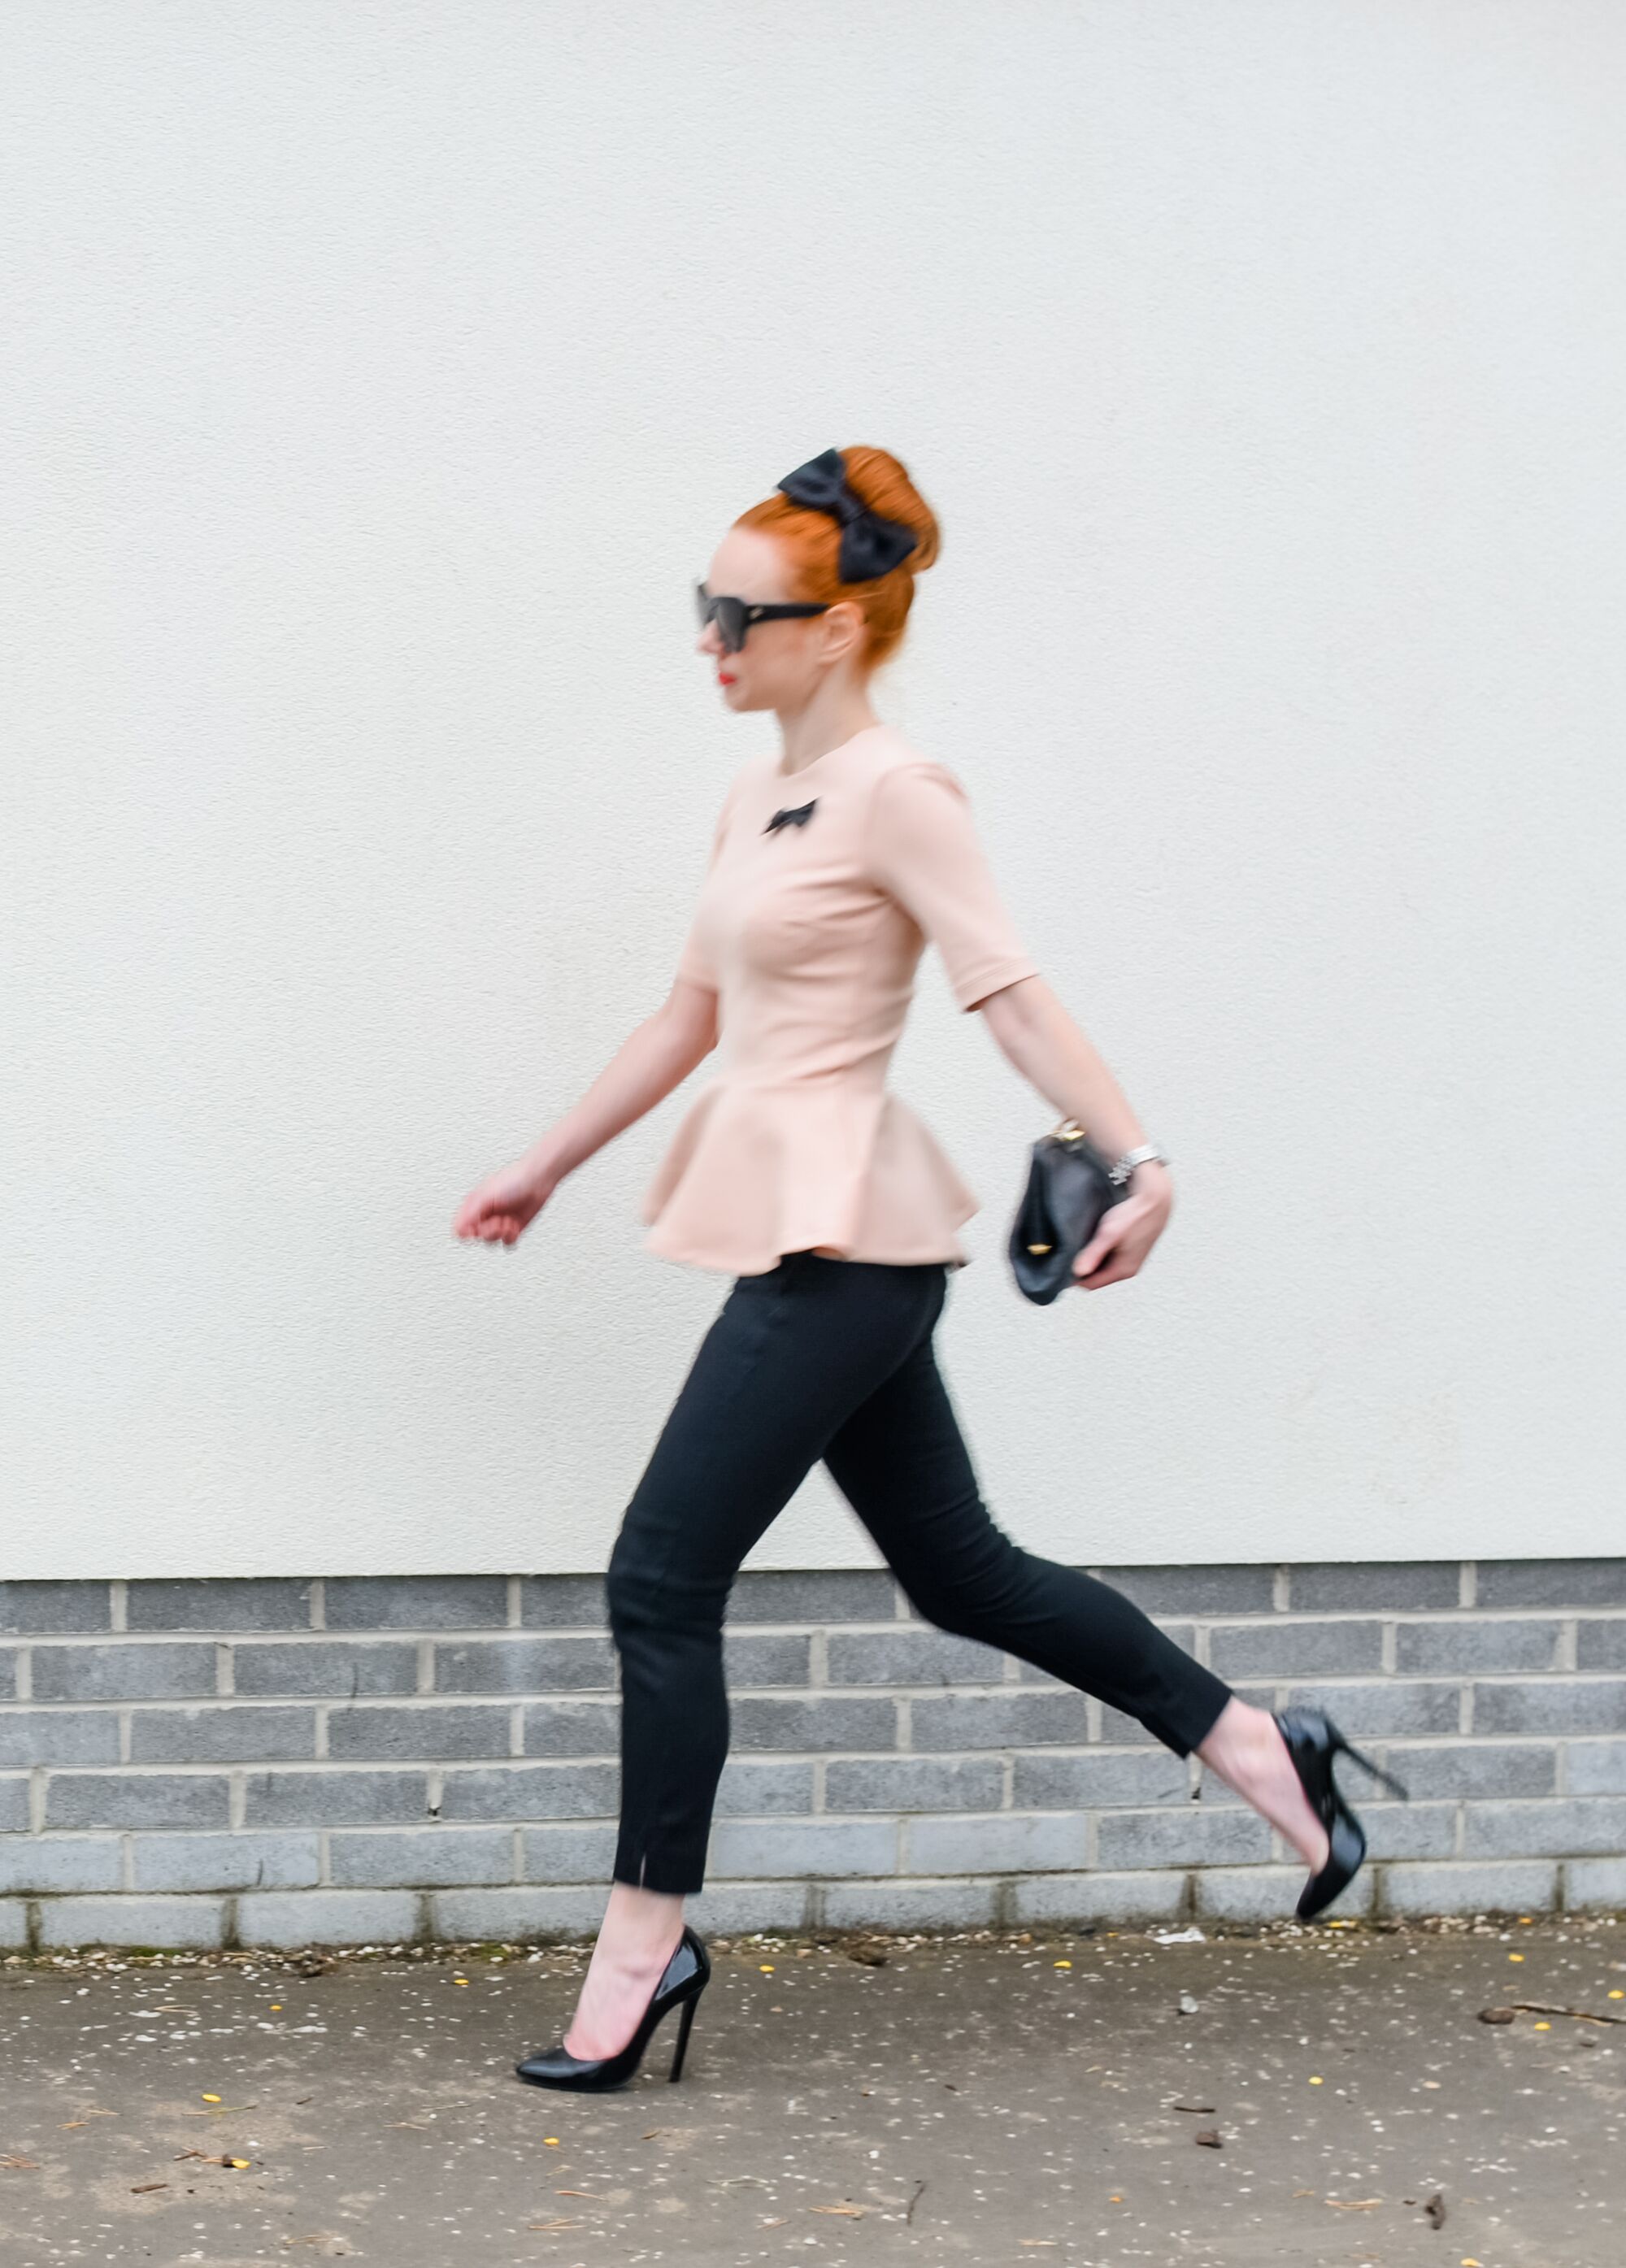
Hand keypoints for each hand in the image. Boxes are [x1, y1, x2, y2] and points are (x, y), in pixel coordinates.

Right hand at [452, 1156, 556, 1247]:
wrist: (538, 1180)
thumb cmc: (514, 1180)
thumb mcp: (486, 1196)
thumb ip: (471, 1213)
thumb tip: (460, 1230)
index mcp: (474, 1204)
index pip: (461, 1227)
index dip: (468, 1231)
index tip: (479, 1227)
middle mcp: (485, 1213)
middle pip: (477, 1236)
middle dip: (489, 1230)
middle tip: (499, 1220)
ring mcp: (499, 1221)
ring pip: (491, 1240)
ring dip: (501, 1233)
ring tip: (509, 1221)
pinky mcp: (513, 1227)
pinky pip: (507, 1242)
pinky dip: (511, 1237)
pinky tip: (515, 1225)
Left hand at [1071, 1162, 1172, 1290]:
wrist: (1157, 1199)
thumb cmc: (1134, 1215)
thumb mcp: (1109, 1233)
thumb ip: (1094, 1253)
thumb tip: (1078, 1272)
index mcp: (1123, 1270)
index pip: (1090, 1284)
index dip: (1072, 1278)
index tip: (1058, 1266)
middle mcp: (1128, 1269)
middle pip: (1096, 1277)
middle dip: (1080, 1269)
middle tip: (1064, 1255)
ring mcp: (1131, 1260)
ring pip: (1103, 1267)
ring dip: (1090, 1260)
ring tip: (1076, 1246)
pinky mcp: (1132, 1250)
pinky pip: (1110, 1258)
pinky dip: (1100, 1253)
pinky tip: (1092, 1240)